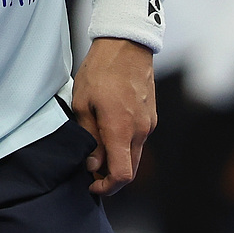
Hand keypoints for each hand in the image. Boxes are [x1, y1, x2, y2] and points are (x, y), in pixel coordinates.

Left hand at [70, 37, 156, 194]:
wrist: (126, 45)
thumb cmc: (100, 71)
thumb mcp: (83, 103)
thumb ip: (90, 137)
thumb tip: (93, 165)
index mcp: (121, 130)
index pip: (122, 175)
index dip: (107, 187)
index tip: (92, 185)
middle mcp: (140, 131)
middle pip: (131, 170)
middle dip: (111, 177)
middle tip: (90, 171)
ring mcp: (148, 123)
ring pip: (135, 155)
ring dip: (118, 160)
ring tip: (96, 149)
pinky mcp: (151, 116)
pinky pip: (139, 139)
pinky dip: (125, 145)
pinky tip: (109, 132)